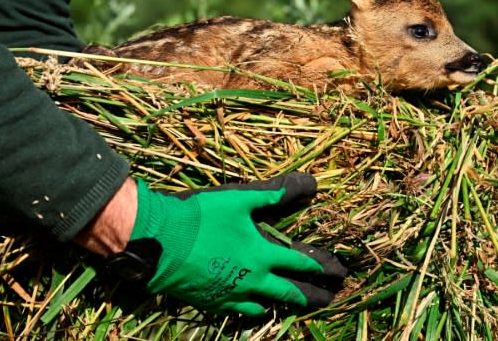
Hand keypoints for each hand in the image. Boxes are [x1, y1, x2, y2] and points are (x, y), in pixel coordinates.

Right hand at [125, 173, 345, 315]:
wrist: (158, 241)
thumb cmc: (201, 216)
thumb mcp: (241, 198)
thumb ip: (275, 193)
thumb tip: (311, 185)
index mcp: (262, 254)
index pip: (301, 262)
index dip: (322, 266)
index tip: (339, 271)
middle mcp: (252, 280)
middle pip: (290, 292)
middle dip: (313, 296)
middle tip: (330, 299)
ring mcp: (232, 295)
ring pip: (265, 306)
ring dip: (284, 305)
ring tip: (296, 306)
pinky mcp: (212, 303)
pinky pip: (239, 313)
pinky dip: (252, 311)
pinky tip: (255, 310)